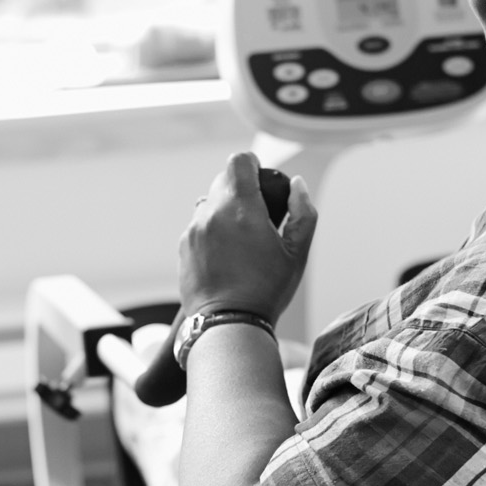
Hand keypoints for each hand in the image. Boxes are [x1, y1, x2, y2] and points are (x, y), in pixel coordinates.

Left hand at [179, 152, 317, 321]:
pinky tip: (225, 257)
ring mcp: (193, 230)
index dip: (252, 165)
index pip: (238, 162)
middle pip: (223, 181)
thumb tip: (297, 186)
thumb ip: (302, 212)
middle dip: (241, 190)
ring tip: (240, 240)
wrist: (229, 324)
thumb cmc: (266, 289)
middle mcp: (211, 213)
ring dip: (224, 211)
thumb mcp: (298, 252)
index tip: (262, 180)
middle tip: (257, 216)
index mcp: (241, 207)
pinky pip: (198, 226)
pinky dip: (211, 232)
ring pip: (208, 204)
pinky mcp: (183, 247)